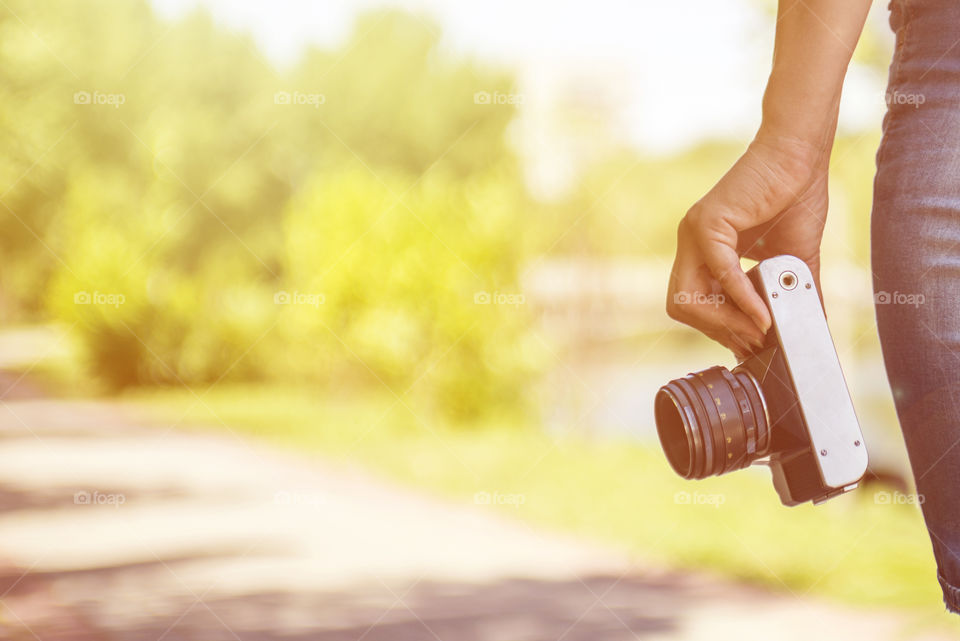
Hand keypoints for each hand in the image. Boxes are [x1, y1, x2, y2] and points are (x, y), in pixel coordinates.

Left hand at [665, 130, 828, 357]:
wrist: (801, 158)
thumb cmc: (796, 199)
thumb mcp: (790, 260)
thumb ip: (788, 295)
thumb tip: (810, 328)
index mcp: (703, 252)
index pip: (692, 305)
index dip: (717, 329)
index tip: (749, 345)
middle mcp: (691, 243)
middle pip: (681, 307)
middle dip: (717, 330)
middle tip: (753, 342)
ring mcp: (694, 233)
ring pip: (689, 297)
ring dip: (725, 321)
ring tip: (760, 331)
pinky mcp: (707, 223)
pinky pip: (720, 273)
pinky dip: (742, 299)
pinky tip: (763, 315)